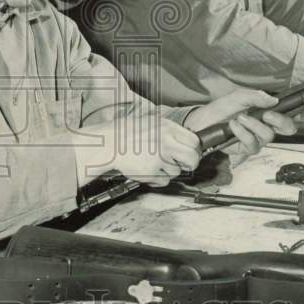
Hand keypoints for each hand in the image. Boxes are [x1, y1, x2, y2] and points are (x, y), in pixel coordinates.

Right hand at [75, 116, 200, 187]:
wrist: (109, 143)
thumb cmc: (126, 133)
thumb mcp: (151, 122)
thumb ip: (169, 131)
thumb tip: (187, 141)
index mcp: (168, 127)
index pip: (195, 141)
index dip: (194, 150)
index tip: (190, 153)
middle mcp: (166, 141)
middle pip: (193, 159)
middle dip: (189, 164)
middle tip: (181, 164)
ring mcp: (160, 157)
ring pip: (176, 172)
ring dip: (167, 171)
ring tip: (152, 162)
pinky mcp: (152, 171)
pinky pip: (163, 181)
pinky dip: (157, 179)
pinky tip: (147, 169)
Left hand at [185, 89, 297, 154]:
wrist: (203, 121)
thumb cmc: (222, 108)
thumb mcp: (238, 97)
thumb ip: (256, 97)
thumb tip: (273, 100)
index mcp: (267, 111)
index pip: (289, 113)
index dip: (303, 114)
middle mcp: (266, 125)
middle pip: (287, 128)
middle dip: (282, 121)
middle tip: (269, 115)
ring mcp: (258, 138)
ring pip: (269, 136)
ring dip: (255, 125)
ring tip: (240, 117)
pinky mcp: (247, 148)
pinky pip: (253, 143)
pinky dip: (243, 133)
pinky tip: (234, 126)